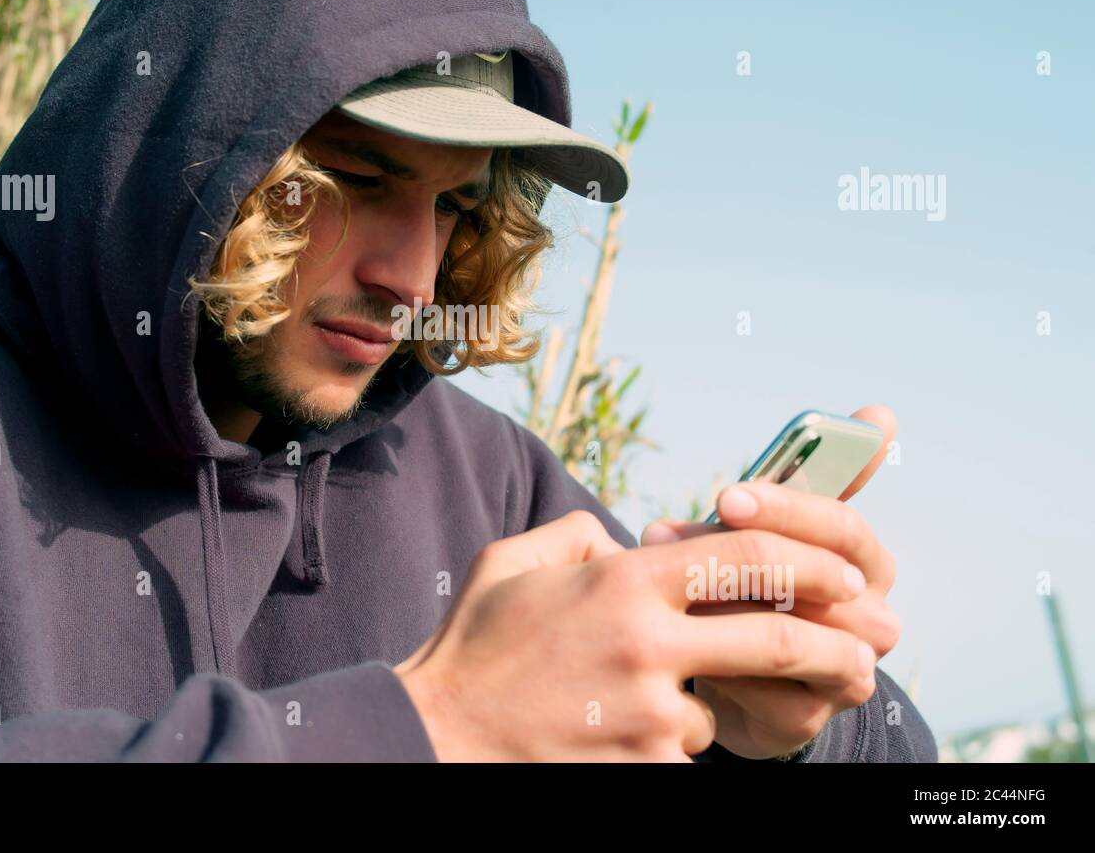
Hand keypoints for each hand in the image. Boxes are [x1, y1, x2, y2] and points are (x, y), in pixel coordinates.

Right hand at [394, 509, 872, 761]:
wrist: (438, 733)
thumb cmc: (475, 644)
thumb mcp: (518, 561)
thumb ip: (583, 535)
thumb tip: (627, 541)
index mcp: (623, 581)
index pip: (747, 556)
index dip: (810, 559)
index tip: (845, 571)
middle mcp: (648, 644)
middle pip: (778, 637)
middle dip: (835, 646)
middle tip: (864, 655)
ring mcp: (649, 714)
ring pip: (719, 704)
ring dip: (704, 701)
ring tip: (642, 697)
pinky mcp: (644, 767)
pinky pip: (681, 748)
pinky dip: (664, 738)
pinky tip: (611, 730)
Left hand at [641, 405, 900, 758]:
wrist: (732, 674)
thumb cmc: (750, 582)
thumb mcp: (763, 527)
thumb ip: (806, 477)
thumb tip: (884, 412)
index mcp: (865, 563)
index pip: (843, 527)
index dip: (786, 509)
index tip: (725, 494)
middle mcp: (871, 617)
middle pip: (823, 579)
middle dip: (743, 555)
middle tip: (668, 536)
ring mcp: (847, 671)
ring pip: (795, 633)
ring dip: (723, 605)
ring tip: (663, 585)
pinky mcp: (809, 717)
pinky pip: (766, 687)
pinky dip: (718, 660)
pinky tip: (676, 638)